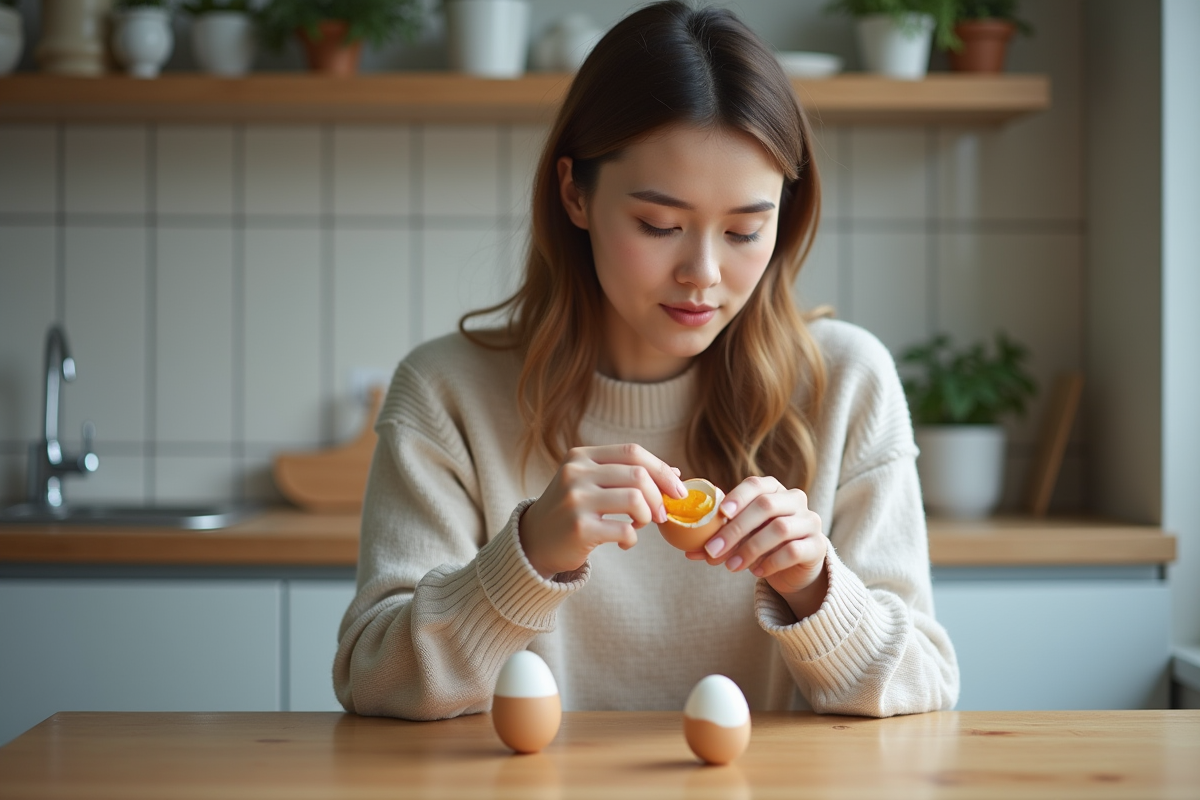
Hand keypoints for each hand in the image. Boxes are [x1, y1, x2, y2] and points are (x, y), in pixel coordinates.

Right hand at [520, 444, 687, 578]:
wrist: (534, 542)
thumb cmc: (572, 511)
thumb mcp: (592, 484)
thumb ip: (627, 475)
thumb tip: (675, 473)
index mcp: (581, 457)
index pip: (632, 452)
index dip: (661, 469)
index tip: (677, 489)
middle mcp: (575, 473)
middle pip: (638, 475)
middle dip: (659, 497)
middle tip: (661, 514)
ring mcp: (575, 500)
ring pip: (635, 499)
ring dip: (647, 516)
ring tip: (639, 525)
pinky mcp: (579, 528)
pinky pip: (625, 530)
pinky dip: (632, 539)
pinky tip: (625, 542)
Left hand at [684, 475, 828, 620]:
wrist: (795, 568)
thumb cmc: (762, 544)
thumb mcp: (740, 538)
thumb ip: (718, 539)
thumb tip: (688, 550)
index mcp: (773, 489)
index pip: (756, 484)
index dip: (738, 496)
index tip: (720, 513)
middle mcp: (795, 499)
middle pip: (766, 506)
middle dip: (735, 530)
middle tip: (712, 550)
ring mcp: (810, 521)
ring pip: (780, 528)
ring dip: (750, 549)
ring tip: (731, 566)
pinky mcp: (817, 545)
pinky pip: (793, 550)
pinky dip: (771, 562)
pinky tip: (756, 572)